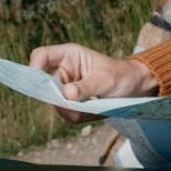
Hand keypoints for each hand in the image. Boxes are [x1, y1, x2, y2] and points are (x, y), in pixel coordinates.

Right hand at [28, 43, 158, 123]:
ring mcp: (65, 88)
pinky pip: (66, 113)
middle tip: (74, 104)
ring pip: (54, 103)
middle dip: (57, 97)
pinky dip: (79, 115)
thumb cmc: (121, 75)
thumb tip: (66, 94)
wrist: (135, 88)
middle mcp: (63, 71)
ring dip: (71, 109)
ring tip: (91, 107)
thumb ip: (86, 86)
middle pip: (43, 85)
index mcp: (69, 55)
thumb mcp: (106, 79)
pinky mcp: (71, 103)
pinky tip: (94, 109)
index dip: (34, 67)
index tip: (39, 82)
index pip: (41, 56)